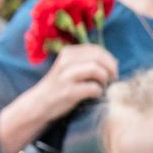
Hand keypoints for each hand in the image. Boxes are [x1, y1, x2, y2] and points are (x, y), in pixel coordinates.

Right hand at [2, 42, 116, 140]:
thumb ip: (86, 61)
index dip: (109, 58)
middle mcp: (66, 61)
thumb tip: (113, 61)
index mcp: (68, 52)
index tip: (112, 69)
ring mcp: (66, 76)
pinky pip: (93, 88)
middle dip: (111, 68)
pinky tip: (95, 95)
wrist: (39, 103)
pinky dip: (98, 92)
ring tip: (103, 86)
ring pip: (96, 69)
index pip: (96, 49)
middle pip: (98, 57)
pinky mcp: (68, 91)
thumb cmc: (60, 85)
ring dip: (105, 79)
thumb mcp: (69, 67)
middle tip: (112, 78)